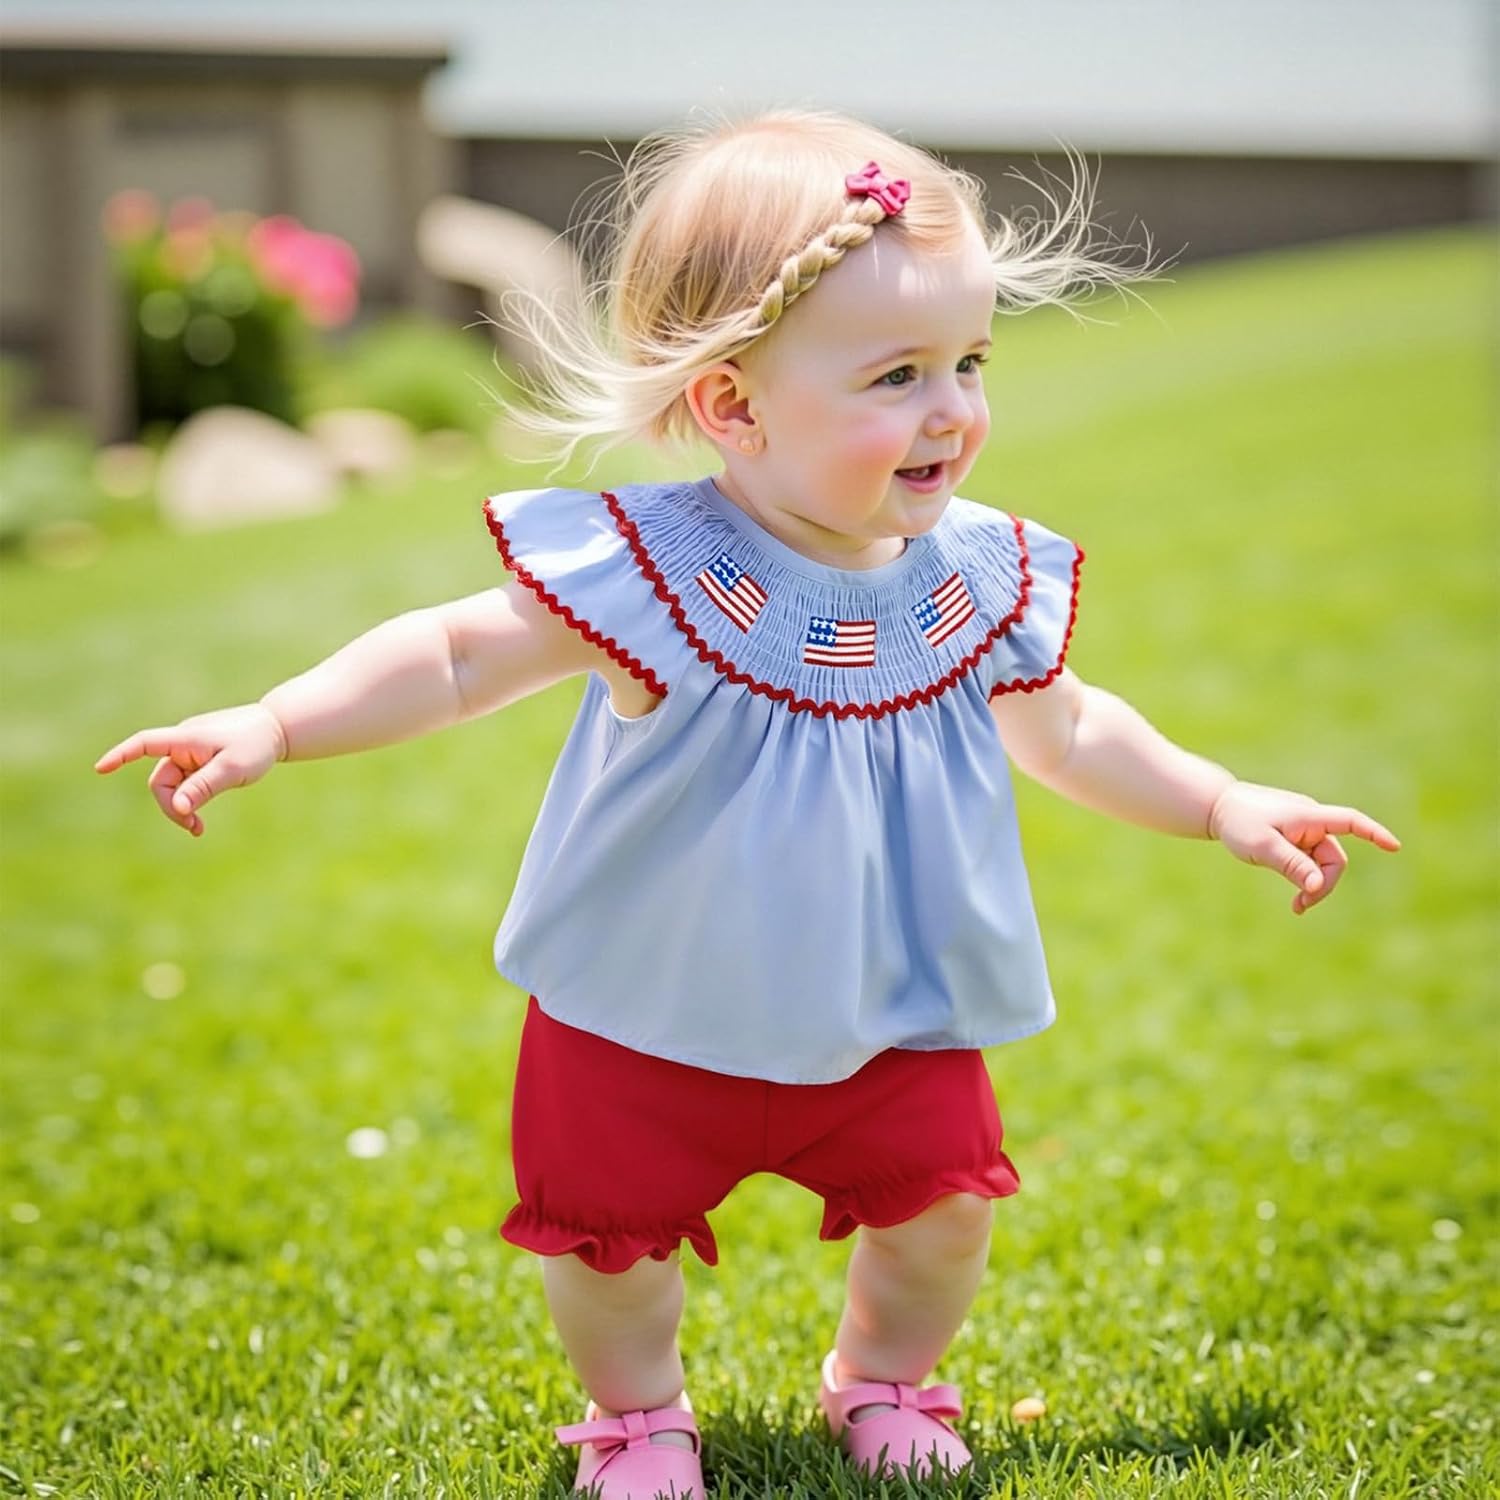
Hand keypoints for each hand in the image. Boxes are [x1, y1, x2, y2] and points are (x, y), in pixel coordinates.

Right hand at [94, 703, 287, 836]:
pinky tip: (197, 821)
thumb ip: (204, 787)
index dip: (121, 755)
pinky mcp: (201, 761)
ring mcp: (191, 753)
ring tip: (198, 829)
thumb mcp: (232, 769)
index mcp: (186, 739)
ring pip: (174, 786)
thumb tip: (178, 808)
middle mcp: (183, 744)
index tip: (101, 768)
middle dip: (171, 806)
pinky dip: (191, 801)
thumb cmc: (256, 745)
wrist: (278, 730)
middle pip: (161, 780)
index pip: (145, 743)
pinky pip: (187, 785)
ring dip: (182, 808)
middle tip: (194, 827)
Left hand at [1208, 780, 1400, 914]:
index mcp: (1308, 817)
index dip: (1374, 833)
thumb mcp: (1262, 847)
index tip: (1394, 847)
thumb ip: (1291, 865)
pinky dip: (1305, 878)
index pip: (1350, 821)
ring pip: (1321, 864)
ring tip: (1297, 907)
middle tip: (1301, 906)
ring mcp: (1303, 831)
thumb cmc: (1238, 823)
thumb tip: (1318, 886)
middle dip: (1324, 884)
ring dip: (1313, 885)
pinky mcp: (1294, 839)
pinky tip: (1297, 898)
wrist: (1216, 808)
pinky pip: (1308, 862)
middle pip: (1334, 858)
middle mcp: (1311, 822)